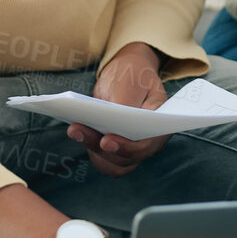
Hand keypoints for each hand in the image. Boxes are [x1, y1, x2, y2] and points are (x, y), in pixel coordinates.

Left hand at [69, 43, 168, 177]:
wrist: (127, 74)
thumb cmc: (133, 75)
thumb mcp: (130, 83)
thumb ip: (125, 105)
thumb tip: (113, 125)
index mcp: (161, 123)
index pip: (147, 145)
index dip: (127, 147)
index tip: (106, 140)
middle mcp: (149, 141)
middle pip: (127, 159)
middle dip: (101, 148)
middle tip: (78, 130)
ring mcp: (133, 148)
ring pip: (113, 163)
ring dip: (92, 150)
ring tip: (75, 129)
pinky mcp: (116, 148)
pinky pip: (104, 160)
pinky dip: (90, 149)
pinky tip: (78, 132)